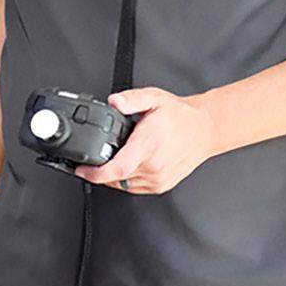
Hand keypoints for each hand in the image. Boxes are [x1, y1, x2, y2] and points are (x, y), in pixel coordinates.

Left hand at [76, 87, 213, 193]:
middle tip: (92, 157)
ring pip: (123, 184)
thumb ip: (131, 99)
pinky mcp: (162, 185)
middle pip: (116, 177)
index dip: (95, 173)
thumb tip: (114, 102)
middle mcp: (154, 165)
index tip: (80, 169)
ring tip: (110, 158)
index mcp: (149, 145)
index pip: (118, 168)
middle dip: (98, 170)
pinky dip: (124, 179)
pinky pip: (134, 187)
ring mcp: (159, 178)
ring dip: (111, 175)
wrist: (205, 130)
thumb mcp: (154, 98)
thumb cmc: (180, 116)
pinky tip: (125, 164)